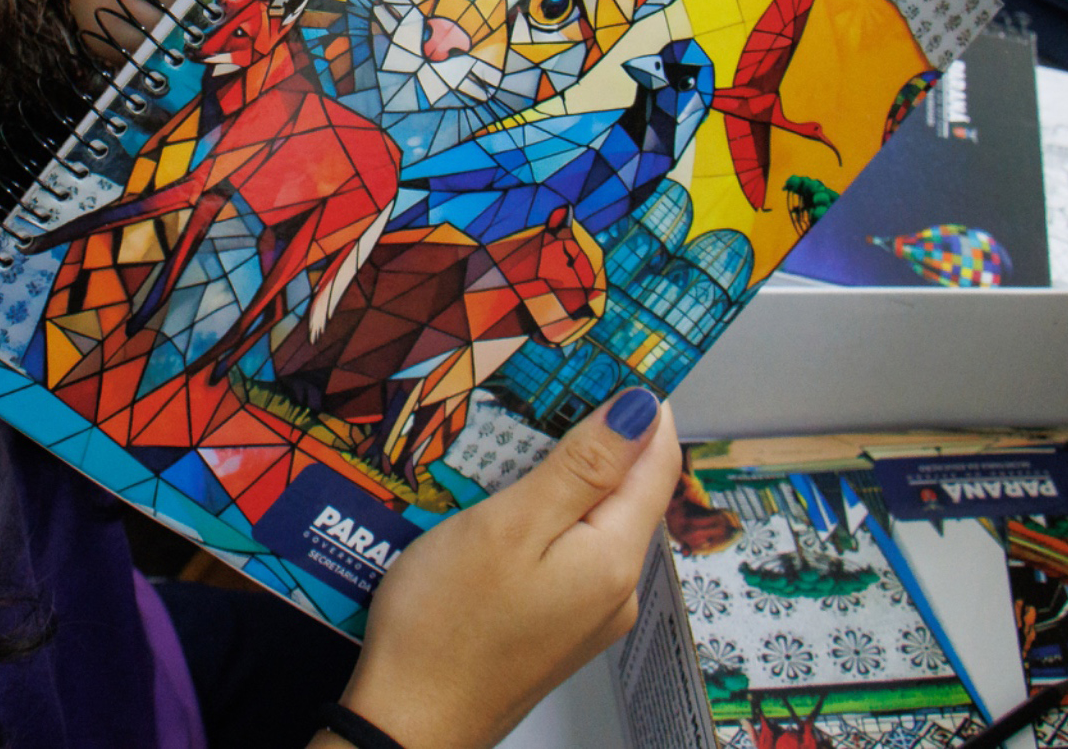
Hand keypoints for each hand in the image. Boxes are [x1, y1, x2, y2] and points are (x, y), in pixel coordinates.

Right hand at [327, 391, 681, 748]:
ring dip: (569, 475)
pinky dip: (549, 515)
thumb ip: (581, 467)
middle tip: (559, 382)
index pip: (658, 463)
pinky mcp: (557, 628)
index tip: (620, 356)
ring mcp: (589, 614)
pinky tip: (506, 501)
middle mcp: (617, 589)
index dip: (646, 406)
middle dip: (603, 436)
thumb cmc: (446, 626)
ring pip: (596, 521)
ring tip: (523, 433)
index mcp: (614, 558)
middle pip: (629, 492)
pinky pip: (569, 552)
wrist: (408, 724)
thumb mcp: (510, 525)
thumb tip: (641, 410)